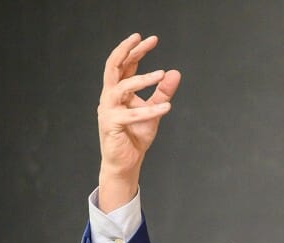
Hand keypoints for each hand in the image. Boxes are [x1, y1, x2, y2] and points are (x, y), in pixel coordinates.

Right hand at [96, 33, 180, 210]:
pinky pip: (131, 114)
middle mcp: (109, 97)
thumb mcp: (154, 110)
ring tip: (161, 74)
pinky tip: (166, 108)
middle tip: (143, 39)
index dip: (135, 50)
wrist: (126, 162)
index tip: (150, 39)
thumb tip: (175, 73)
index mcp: (117, 91)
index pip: (124, 64)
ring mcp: (108, 109)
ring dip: (142, 79)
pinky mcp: (112, 124)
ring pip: (121, 87)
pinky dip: (149, 110)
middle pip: (114, 67)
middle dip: (128, 51)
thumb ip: (163, 93)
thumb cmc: (136, 136)